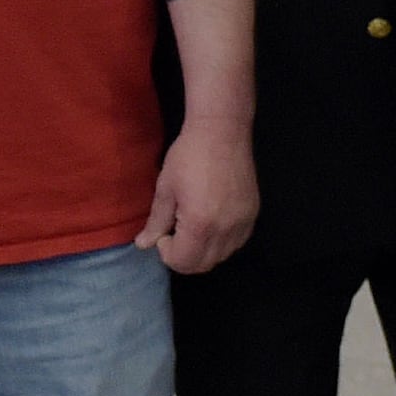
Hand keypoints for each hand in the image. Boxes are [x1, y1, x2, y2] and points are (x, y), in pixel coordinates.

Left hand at [136, 117, 257, 273]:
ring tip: (192, 226)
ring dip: (203, 251)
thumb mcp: (166, 188)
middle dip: (184, 256)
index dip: (167, 253)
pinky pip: (236, 242)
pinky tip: (211, 222)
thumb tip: (143, 245)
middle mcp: (225, 230)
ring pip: (221, 256)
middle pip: (203, 265)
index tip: (163, 232)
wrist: (222, 131)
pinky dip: (221, 242)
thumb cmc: (188, 156)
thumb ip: (156, 221)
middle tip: (174, 232)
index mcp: (200, 225)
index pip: (183, 262)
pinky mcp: (253, 214)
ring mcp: (243, 223)